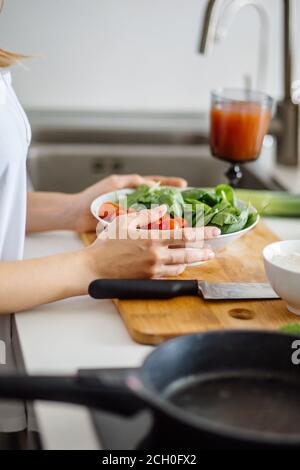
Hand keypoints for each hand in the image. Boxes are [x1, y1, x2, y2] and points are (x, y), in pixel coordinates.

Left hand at [70, 174, 186, 232]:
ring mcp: (130, 214)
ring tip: (180, 222)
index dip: (170, 184)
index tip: (184, 185)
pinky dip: (153, 229)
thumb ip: (132, 182)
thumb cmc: (92, 197)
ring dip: (165, 219)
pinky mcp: (126, 226)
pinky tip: (162, 233)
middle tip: (187, 208)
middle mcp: (133, 201)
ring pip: (153, 216)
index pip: (155, 183)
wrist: (76, 214)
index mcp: (131, 188)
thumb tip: (151, 183)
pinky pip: (143, 226)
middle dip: (173, 204)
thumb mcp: (114, 183)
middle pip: (158, 202)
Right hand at [83, 205, 219, 279]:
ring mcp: (153, 270)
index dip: (203, 233)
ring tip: (199, 258)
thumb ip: (146, 215)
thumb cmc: (105, 244)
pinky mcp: (148, 279)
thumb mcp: (125, 222)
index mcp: (152, 239)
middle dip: (203, 253)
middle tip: (212, 251)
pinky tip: (180, 267)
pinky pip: (168, 276)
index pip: (185, 235)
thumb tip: (163, 208)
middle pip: (188, 254)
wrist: (93, 268)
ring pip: (180, 267)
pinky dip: (177, 271)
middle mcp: (156, 256)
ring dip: (192, 263)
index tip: (215, 231)